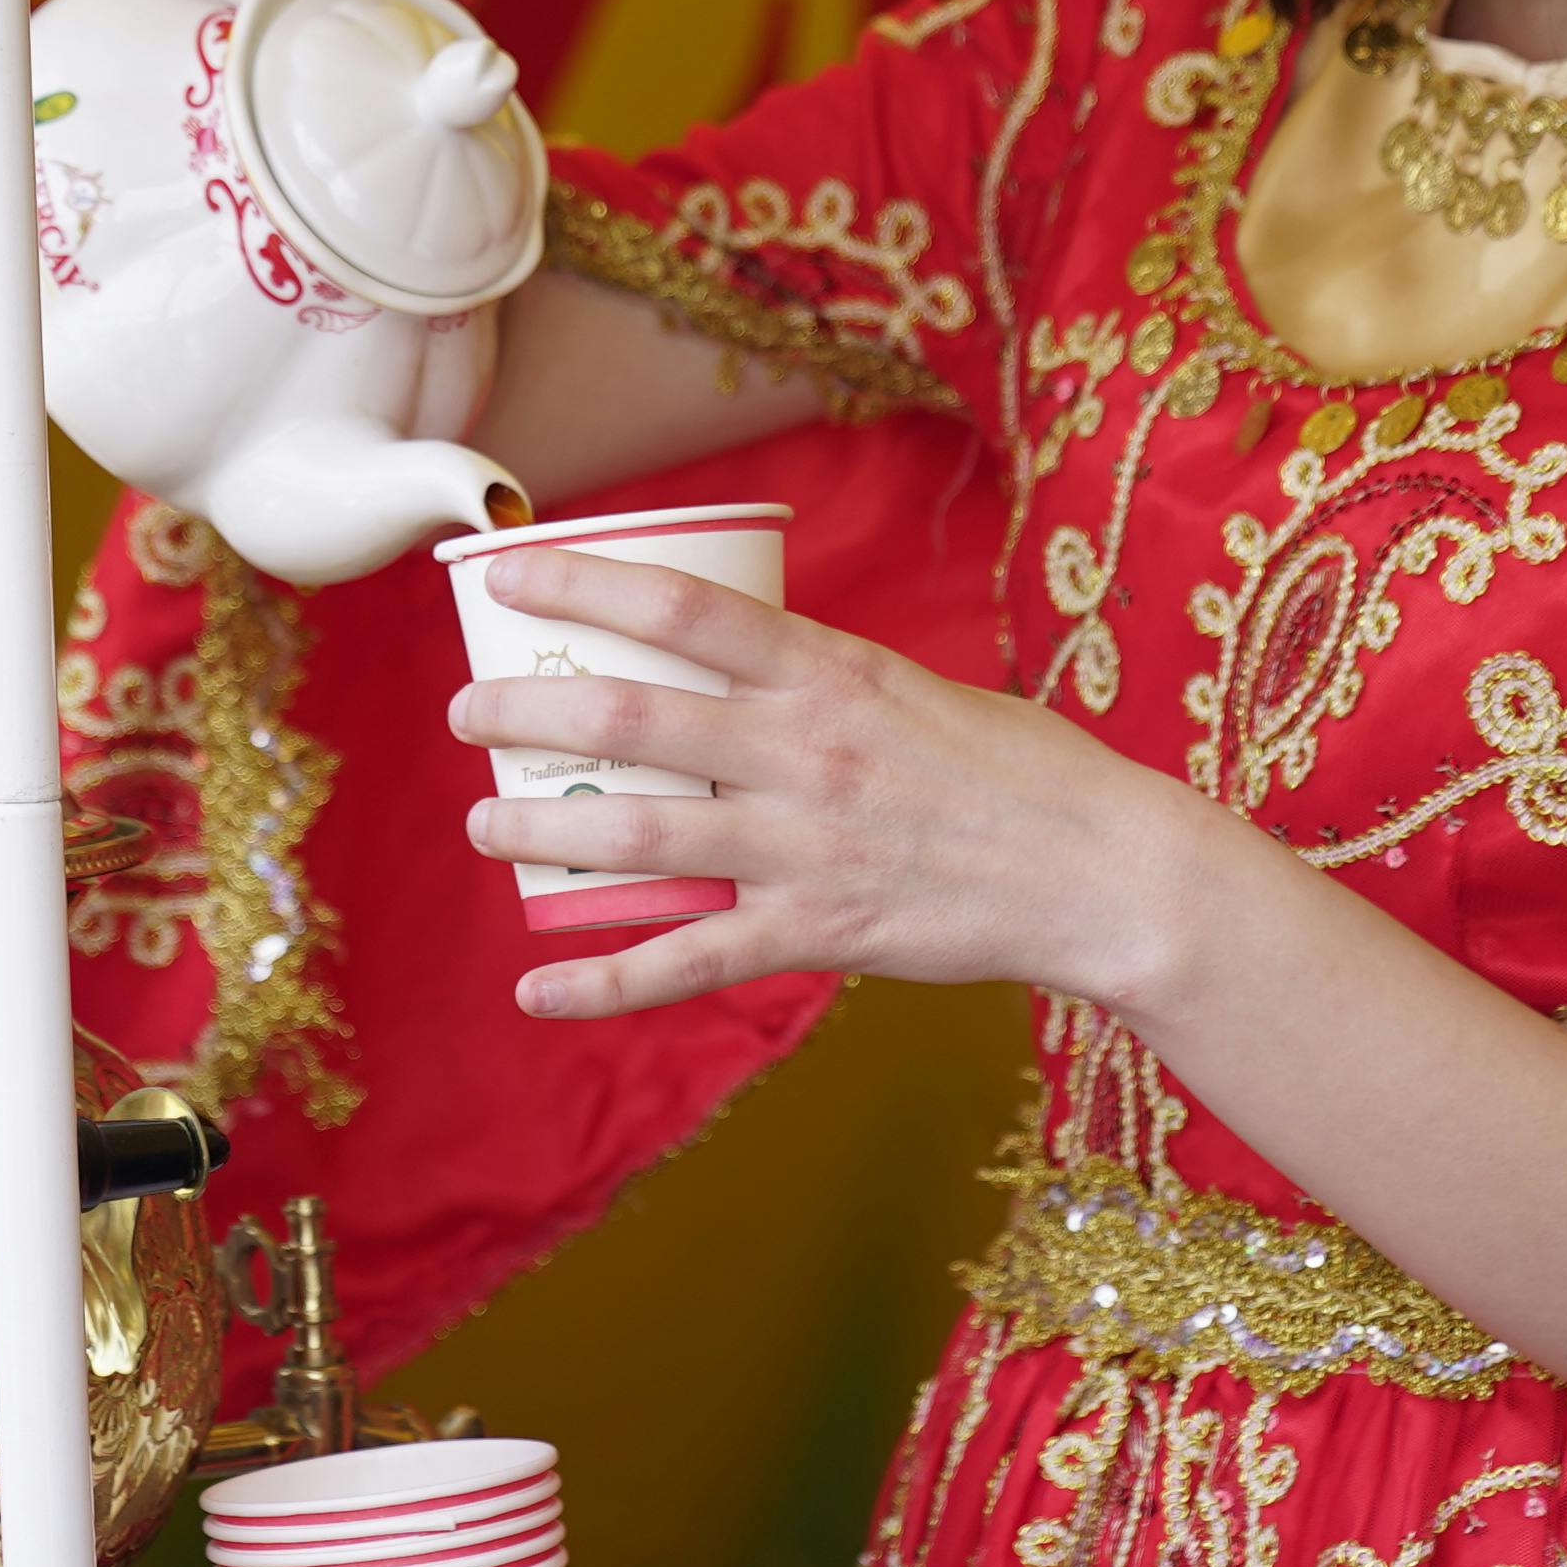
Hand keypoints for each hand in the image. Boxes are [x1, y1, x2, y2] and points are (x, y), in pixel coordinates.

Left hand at [442, 545, 1235, 1022]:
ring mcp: (805, 847)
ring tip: (482, 823)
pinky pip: (687, 963)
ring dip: (539, 830)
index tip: (503, 574)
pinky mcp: (817, 933)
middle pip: (631, 719)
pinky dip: (602, 986)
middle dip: (527, 712)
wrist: (1100, 872)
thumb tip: (741, 668)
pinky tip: (537, 993)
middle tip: (466, 712)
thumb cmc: (1016, 771)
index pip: (684, 609)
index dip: (581, 584)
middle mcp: (805, 752)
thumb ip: (822, 683)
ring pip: (636, 835)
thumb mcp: (916, 688)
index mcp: (831, 673)